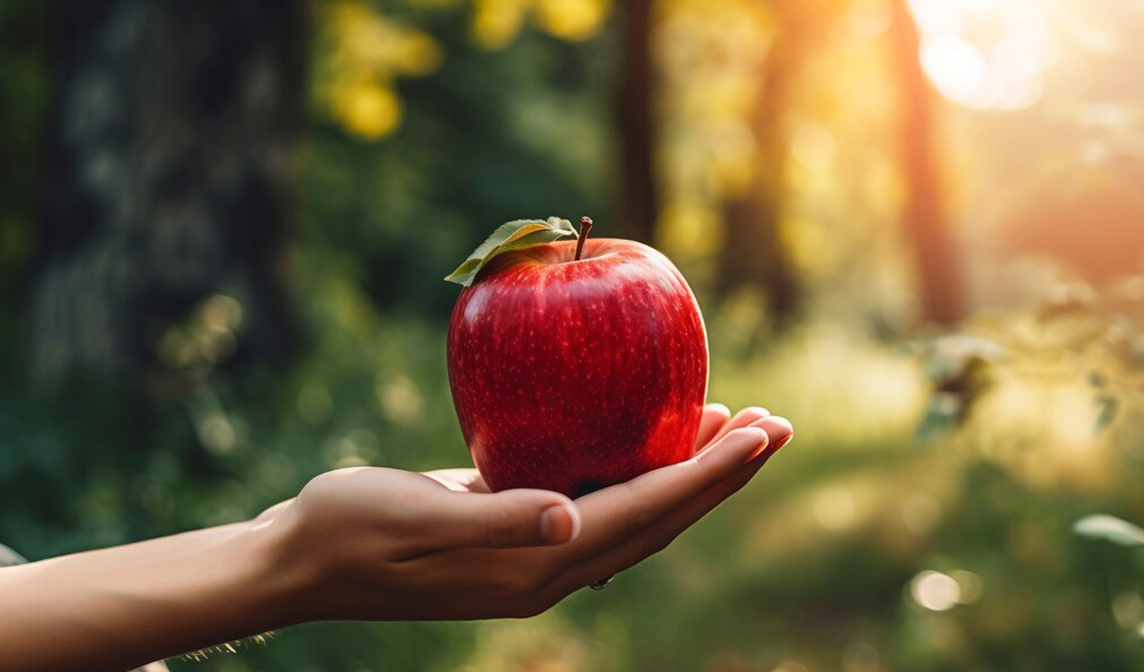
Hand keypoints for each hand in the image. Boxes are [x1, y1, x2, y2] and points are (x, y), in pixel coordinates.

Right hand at [263, 404, 792, 621]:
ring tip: (736, 430)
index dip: (707, 477)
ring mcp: (536, 551)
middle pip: (660, 518)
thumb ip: (492, 520)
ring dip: (691, 472)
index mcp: (536, 565)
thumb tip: (569, 518)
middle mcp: (550, 565)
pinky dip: (639, 467)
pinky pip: (600, 497)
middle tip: (776, 427)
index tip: (759, 435)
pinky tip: (649, 434)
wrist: (301, 560)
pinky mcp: (518, 528)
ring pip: (638, 509)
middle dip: (721, 476)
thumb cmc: (347, 530)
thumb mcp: (412, 519)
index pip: (646, 515)